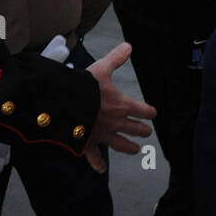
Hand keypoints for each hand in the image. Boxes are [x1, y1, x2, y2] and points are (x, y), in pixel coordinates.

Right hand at [85, 42, 154, 171]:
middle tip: (146, 131)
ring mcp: (103, 135)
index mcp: (121, 105)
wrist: (63, 103)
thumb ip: (116, 59)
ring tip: (136, 149)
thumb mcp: (101, 68)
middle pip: (136, 129)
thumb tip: (129, 46)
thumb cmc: (84, 85)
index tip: (152, 113)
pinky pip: (95, 158)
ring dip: (130, 147)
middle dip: (143, 130)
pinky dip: (99, 163)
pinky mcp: (88, 144)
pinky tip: (102, 169)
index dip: (149, 111)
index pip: (143, 110)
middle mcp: (116, 123)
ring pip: (122, 145)